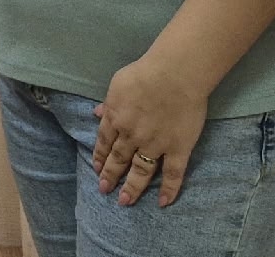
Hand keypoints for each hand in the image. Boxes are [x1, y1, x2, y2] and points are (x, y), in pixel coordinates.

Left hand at [92, 56, 210, 206]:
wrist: (175, 75)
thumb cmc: (145, 73)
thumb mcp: (117, 84)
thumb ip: (108, 103)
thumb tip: (97, 113)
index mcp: (115, 118)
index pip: (105, 143)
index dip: (100, 157)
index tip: (96, 169)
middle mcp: (131, 136)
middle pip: (118, 159)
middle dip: (110, 176)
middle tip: (104, 190)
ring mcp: (155, 145)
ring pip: (140, 171)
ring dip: (132, 187)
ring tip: (125, 201)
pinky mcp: (178, 149)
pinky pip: (173, 174)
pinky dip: (169, 190)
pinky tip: (163, 202)